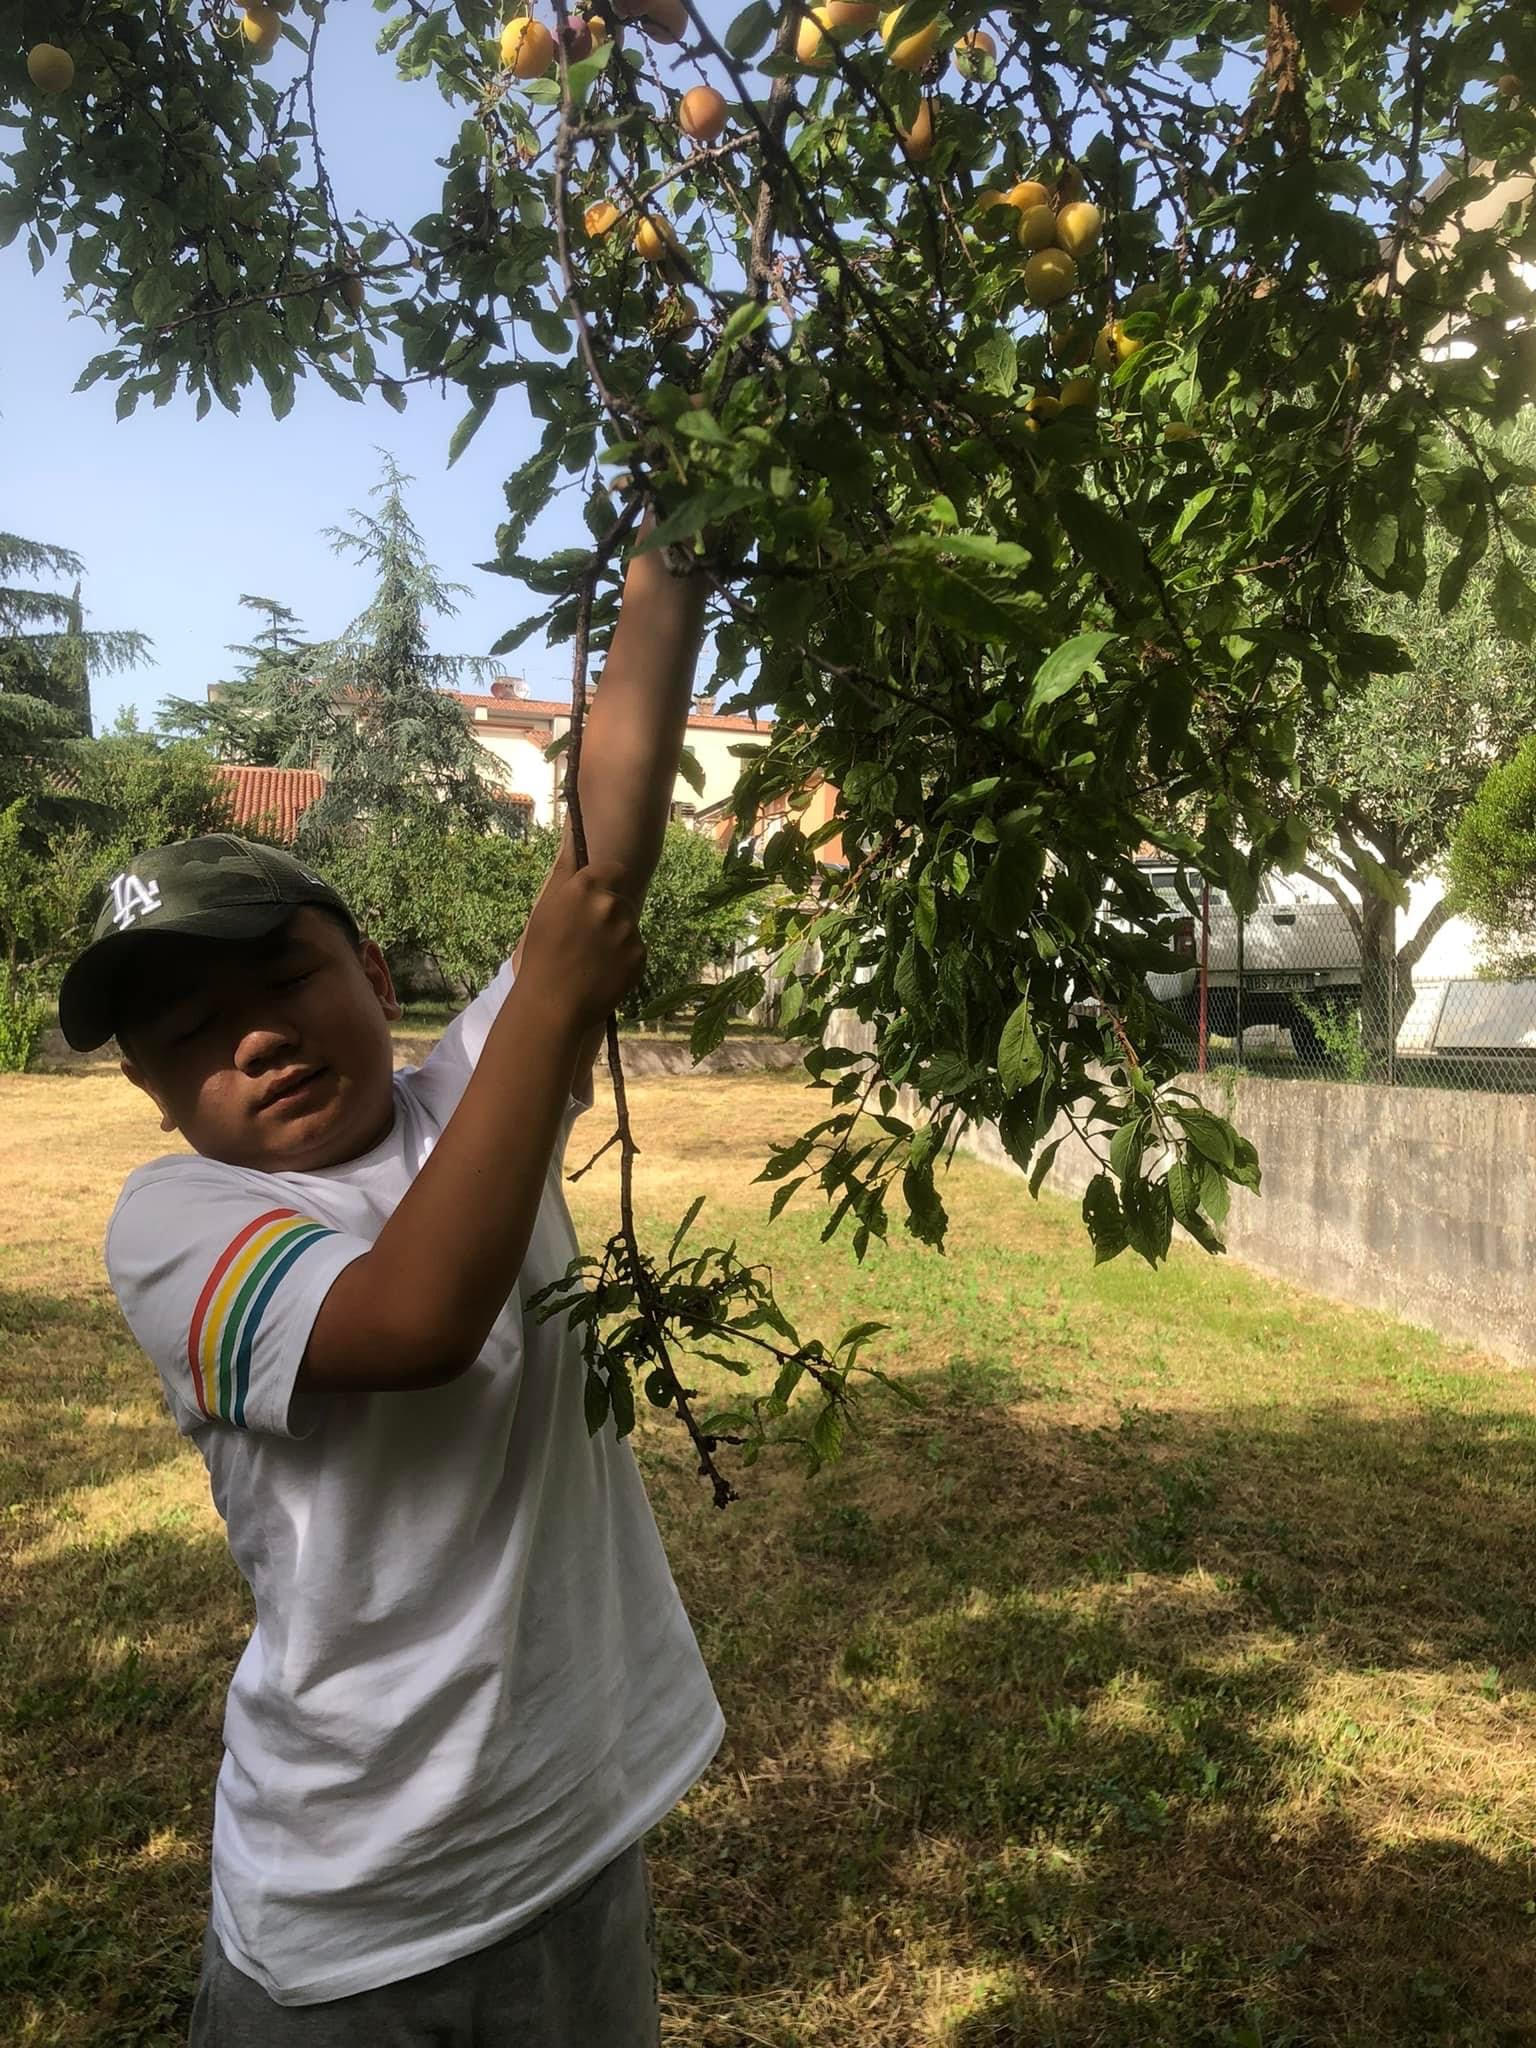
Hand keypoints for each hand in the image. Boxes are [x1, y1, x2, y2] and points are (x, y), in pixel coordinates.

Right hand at [517, 861, 645, 1032]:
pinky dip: (625, 960)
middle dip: (610, 916)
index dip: (607, 885)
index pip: (614, 870)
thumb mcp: (546, 909)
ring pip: (629, 926)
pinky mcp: (640, 955)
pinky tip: (602, 973)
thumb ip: (568, 876)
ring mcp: (628, 930)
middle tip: (587, 941)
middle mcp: (609, 903)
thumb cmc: (541, 956)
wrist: (552, 1004)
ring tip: (592, 960)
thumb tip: (575, 837)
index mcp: (584, 887)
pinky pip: (636, 950)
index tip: (599, 899)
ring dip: (617, 938)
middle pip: (622, 900)